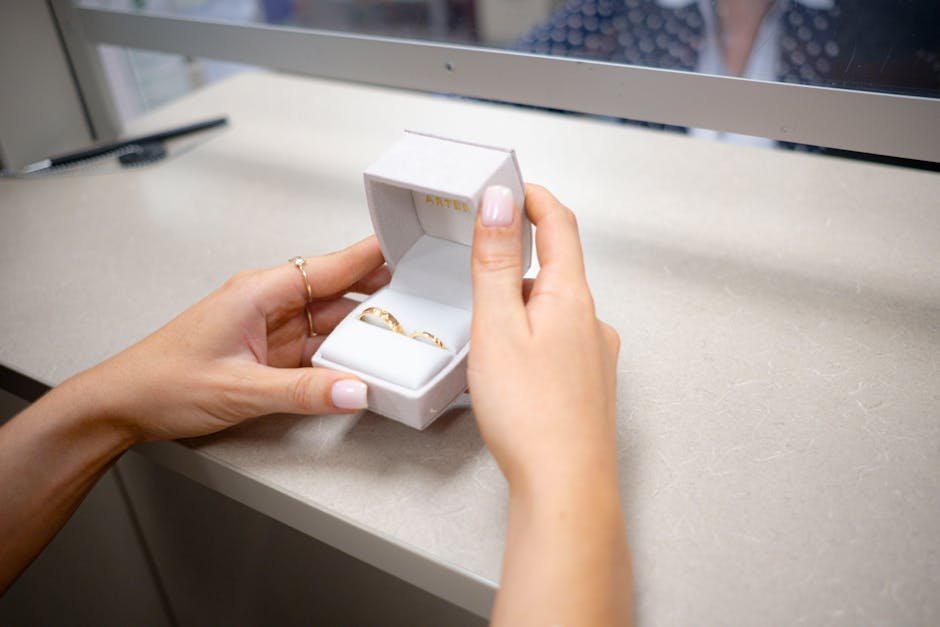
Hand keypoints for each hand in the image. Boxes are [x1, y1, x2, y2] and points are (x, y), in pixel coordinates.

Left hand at [83, 235, 389, 441]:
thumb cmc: (162, 381)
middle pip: (336, 293)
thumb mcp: (240, 389)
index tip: (406, 246)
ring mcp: (269, 329)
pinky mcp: (267, 354)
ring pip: (329, 323)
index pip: (328, 266)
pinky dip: (339, 356)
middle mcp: (267, 303)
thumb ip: (303, 392)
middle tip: (421, 301)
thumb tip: (355, 390)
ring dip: (360, 332)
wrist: (123, 405)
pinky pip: (315, 348)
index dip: (370, 255)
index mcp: (259, 291)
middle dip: (377, 297)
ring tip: (400, 338)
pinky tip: (360, 365)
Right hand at [469, 185, 630, 625]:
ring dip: (524, 304)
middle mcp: (592, 322)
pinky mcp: (589, 385)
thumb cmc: (532, 416)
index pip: (559, 225)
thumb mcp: (497, 327)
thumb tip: (500, 202)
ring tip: (488, 328)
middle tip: (483, 261)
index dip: (535, 198)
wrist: (565, 486)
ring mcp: (595, 355)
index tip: (514, 186)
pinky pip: (560, 342)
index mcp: (570, 298)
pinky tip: (513, 367)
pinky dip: (534, 337)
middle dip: (520, 257)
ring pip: (556, 309)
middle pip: (557, 268)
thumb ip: (495, 263)